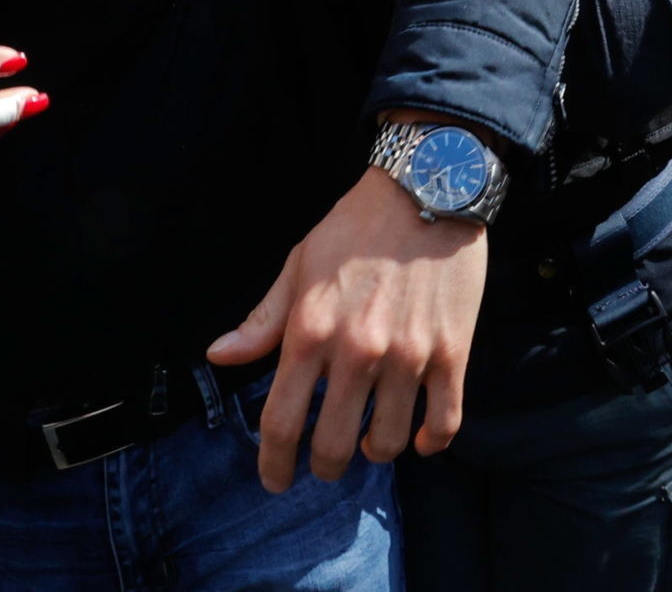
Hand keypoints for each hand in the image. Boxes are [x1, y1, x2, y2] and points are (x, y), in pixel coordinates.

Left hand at [207, 164, 487, 491]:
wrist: (427, 191)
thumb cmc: (356, 228)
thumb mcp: (299, 266)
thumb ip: (263, 320)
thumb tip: (220, 356)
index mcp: (310, 331)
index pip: (282, 421)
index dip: (274, 463)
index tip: (274, 479)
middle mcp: (357, 351)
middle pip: (333, 445)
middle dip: (324, 466)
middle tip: (325, 464)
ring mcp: (408, 355)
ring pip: (387, 441)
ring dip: (374, 452)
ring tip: (370, 443)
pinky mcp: (451, 353)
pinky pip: (443, 422)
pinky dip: (429, 442)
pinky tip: (418, 440)